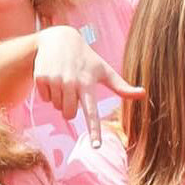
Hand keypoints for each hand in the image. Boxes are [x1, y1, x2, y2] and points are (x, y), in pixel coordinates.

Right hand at [30, 26, 143, 144]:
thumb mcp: (103, 70)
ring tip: (63, 80)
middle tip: (73, 91)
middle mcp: (71, 83)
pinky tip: (53, 77)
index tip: (96, 146)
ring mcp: (55, 80)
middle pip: (68, 114)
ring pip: (56, 107)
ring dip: (60, 99)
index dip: (94, 130)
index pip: (92, 112)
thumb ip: (122, 86)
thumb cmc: (86, 58)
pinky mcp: (41, 77)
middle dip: (70, 108)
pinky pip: (45, 99)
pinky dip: (49, 92)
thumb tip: (143, 94)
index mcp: (88, 84)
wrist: (59, 38)